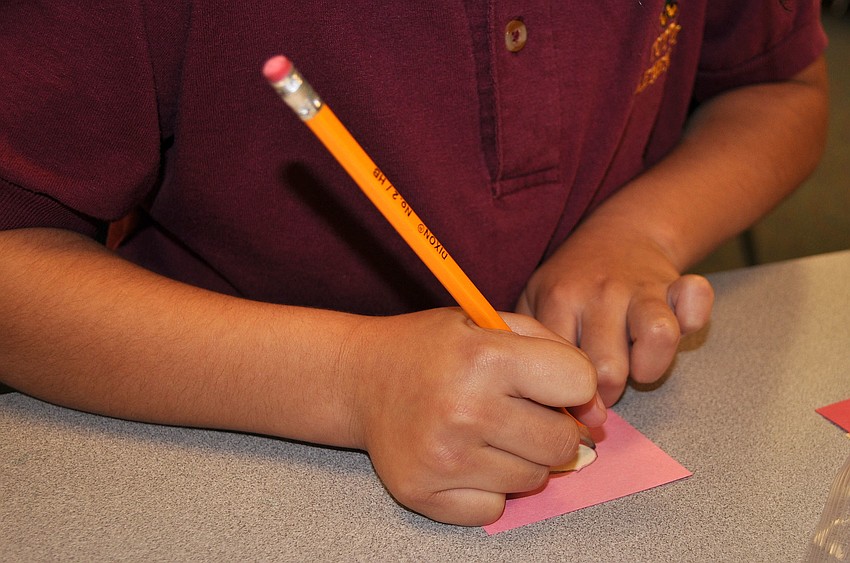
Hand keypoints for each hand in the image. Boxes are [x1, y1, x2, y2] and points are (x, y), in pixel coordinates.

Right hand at [347, 308, 602, 525]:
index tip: (546, 383)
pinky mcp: (424, 494)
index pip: (578, 382)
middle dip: (551, 427)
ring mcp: (444, 459)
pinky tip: (465, 458)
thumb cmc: (434, 348)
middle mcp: (465, 411)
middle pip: (562, 443)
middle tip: (518, 412)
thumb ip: (555, 354)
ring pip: (533, 480)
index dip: (571, 384)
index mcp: (485, 358)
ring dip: (521, 458)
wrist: (361, 378)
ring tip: (487, 431)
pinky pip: (494, 507)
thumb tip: (596, 416)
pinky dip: (489, 488)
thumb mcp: (491, 322)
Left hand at [516, 222, 713, 406]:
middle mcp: (600, 293)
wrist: (616, 234)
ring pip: (658, 338)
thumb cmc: (569, 282)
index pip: (561, 366)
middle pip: (608, 369)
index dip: (568, 394)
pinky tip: (675, 325)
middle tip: (601, 386)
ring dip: (650, 367)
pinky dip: (692, 319)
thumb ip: (527, 343)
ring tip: (637, 366)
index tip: (569, 394)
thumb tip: (529, 395)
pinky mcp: (677, 285)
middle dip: (607, 393)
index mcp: (560, 300)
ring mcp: (642, 288)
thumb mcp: (533, 301)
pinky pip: (696, 304)